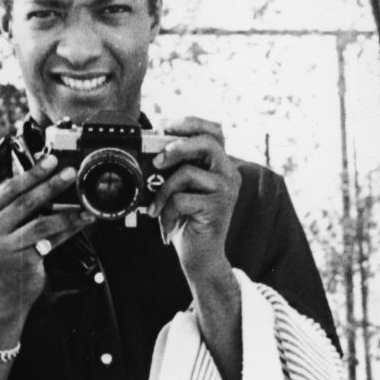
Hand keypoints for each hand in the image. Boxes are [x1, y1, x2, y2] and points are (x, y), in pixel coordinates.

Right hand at [0, 154, 92, 344]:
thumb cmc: (2, 256)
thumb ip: (12, 207)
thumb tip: (44, 178)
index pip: (6, 189)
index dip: (31, 173)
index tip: (50, 160)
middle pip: (24, 202)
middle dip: (50, 185)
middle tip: (70, 173)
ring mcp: (2, 249)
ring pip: (40, 223)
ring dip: (66, 211)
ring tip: (84, 203)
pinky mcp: (21, 264)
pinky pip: (51, 241)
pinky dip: (68, 230)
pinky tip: (82, 223)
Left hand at [149, 117, 240, 281]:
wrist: (200, 257)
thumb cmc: (186, 220)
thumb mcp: (179, 189)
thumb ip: (173, 169)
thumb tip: (150, 151)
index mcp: (220, 165)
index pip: (214, 130)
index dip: (190, 122)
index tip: (164, 125)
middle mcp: (229, 173)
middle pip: (207, 142)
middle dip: (177, 146)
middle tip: (157, 160)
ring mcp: (226, 191)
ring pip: (188, 172)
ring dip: (164, 190)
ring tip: (156, 206)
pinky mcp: (218, 208)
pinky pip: (182, 199)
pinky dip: (167, 210)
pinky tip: (167, 221)